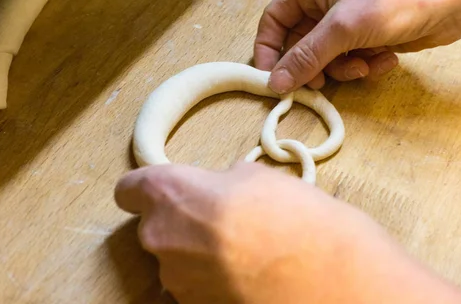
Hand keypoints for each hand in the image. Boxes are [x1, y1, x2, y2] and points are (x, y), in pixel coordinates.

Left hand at [114, 162, 460, 303]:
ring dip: (200, 251)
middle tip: (224, 215)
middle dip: (182, 219)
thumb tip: (218, 188)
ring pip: (176, 257)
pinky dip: (213, 278)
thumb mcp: (258, 176)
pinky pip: (195, 285)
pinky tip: (249, 272)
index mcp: (172, 196)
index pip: (129, 187)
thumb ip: (222, 181)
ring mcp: (177, 283)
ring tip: (245, 247)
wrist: (330, 281)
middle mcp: (162, 241)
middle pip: (155, 225)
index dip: (147, 186)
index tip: (163, 187)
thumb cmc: (296, 218)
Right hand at [254, 0, 460, 92]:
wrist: (451, 3)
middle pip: (301, 44)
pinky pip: (351, 59)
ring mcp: (348, 21)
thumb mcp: (343, 29)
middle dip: (315, 65)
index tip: (271, 78)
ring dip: (344, 68)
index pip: (275, 19)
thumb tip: (275, 82)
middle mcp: (326, 2)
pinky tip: (387, 58)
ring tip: (366, 65)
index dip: (268, 48)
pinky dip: (365, 64)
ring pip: (327, 57)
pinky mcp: (367, 36)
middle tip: (321, 83)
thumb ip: (306, 56)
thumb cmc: (394, 1)